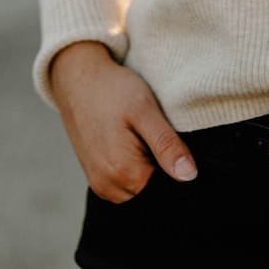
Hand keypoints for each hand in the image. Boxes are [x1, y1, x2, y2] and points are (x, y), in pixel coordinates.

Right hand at [49, 41, 197, 201]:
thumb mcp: (145, 111)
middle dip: (159, 166)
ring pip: (139, 187)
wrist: (79, 80)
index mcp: (123, 173)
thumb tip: (190, 176)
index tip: (166, 137)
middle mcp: (108, 187)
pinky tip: (129, 140)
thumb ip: (167, 145)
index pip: (166, 186)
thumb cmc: (113, 91)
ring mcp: (99, 185)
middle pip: (151, 188)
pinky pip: (124, 182)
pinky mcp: (96, 177)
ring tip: (138, 134)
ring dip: (146, 165)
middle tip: (151, 132)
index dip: (174, 163)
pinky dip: (133, 165)